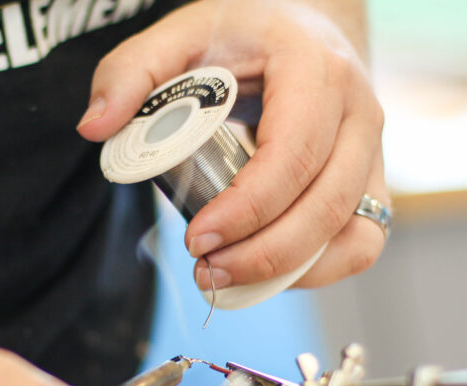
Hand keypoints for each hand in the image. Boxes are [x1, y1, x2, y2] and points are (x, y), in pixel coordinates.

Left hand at [78, 0, 387, 291]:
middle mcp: (359, 113)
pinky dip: (317, 271)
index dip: (246, 208)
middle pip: (326, 205)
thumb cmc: (244, 34)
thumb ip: (130, 73)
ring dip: (289, 272)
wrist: (304, 28)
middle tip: (206, 270)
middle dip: (263, 254)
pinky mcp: (371, 184)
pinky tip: (266, 272)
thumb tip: (94, 127)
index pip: (292, 154)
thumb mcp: (182, 34)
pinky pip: (362, 244)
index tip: (196, 238)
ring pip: (352, 234)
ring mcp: (372, 152)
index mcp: (317, 70)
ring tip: (228, 277)